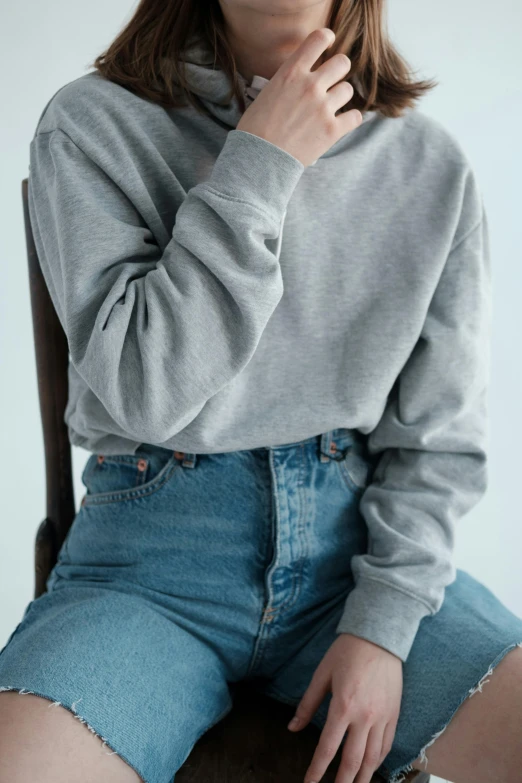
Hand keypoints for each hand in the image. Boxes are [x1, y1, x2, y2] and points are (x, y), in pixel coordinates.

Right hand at [236, 27, 361, 167]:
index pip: (319, 39)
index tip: (328, 44)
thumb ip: (289, 81)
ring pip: (348, 90)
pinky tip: (340, 124)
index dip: (327, 39)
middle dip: (338, 71)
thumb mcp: (267, 93)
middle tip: (331, 82)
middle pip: (342, 63)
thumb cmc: (256, 129)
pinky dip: (349, 120)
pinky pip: (355, 117)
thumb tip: (300, 78)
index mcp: (291, 72)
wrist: (259, 159)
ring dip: (340, 98)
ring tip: (328, 109)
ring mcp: (323, 108)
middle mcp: (310, 86)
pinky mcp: (332, 130)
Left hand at [287, 633, 402, 782]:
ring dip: (363, 778)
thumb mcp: (322, 674)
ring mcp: (382, 717)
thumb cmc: (347, 652)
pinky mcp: (394, 714)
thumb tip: (292, 727)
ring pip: (373, 758)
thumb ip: (308, 704)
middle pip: (353, 761)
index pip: (327, 748)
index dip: (317, 770)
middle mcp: (365, 717)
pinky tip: (371, 768)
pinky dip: (379, 761)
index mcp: (343, 706)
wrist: (379, 636)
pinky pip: (387, 744)